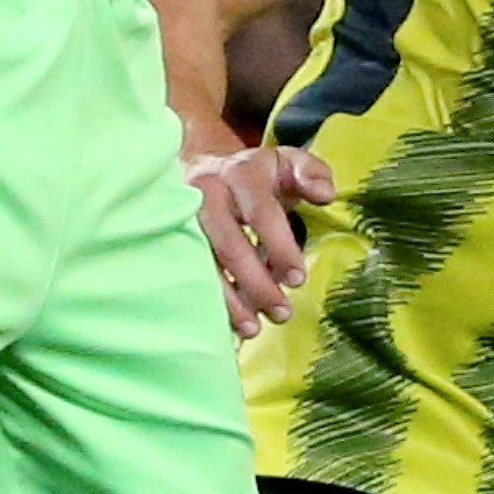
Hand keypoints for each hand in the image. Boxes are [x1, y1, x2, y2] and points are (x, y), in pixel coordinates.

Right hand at [185, 131, 336, 332]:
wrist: (197, 167)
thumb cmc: (252, 175)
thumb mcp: (284, 163)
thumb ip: (312, 173)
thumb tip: (324, 195)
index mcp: (240, 174)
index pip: (262, 213)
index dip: (280, 248)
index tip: (297, 279)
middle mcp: (206, 193)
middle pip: (230, 245)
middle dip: (257, 284)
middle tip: (281, 313)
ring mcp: (181, 217)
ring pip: (203, 264)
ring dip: (229, 301)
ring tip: (253, 329)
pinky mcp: (169, 238)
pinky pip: (186, 273)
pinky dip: (208, 300)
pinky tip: (226, 322)